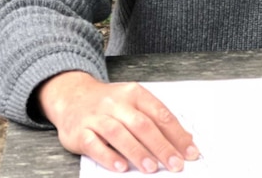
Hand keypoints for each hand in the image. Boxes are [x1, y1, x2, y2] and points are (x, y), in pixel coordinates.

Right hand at [38, 71, 200, 172]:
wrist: (72, 96)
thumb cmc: (109, 104)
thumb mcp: (134, 103)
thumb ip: (156, 119)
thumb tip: (185, 139)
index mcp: (134, 94)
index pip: (160, 114)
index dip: (177, 134)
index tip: (189, 151)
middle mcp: (115, 103)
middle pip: (142, 124)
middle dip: (161, 146)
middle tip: (175, 163)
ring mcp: (96, 117)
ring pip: (118, 134)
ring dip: (137, 152)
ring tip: (151, 168)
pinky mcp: (79, 132)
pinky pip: (93, 144)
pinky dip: (108, 156)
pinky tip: (121, 167)